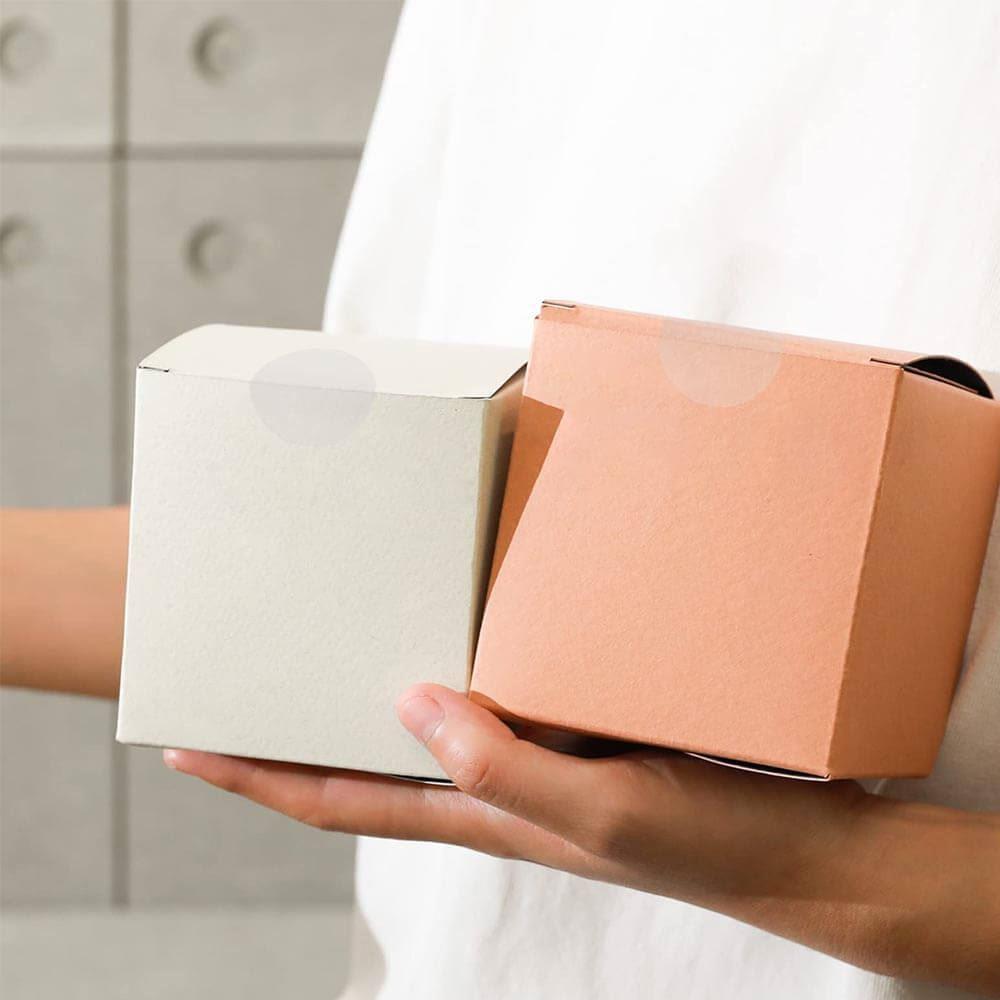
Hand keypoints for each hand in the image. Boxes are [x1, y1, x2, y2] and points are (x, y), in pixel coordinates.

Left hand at [165, 684, 999, 995]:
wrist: (802, 850)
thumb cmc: (713, 841)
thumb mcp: (609, 812)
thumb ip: (506, 770)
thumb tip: (410, 706)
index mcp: (488, 813)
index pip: (342, 801)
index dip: (260, 778)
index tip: (186, 747)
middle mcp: (497, 787)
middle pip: (367, 765)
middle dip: (295, 733)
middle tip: (244, 678)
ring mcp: (537, 759)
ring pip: (425, 728)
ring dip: (365, 697)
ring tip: (325, 645)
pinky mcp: (579, 731)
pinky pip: (492, 697)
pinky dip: (455, 668)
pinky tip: (457, 630)